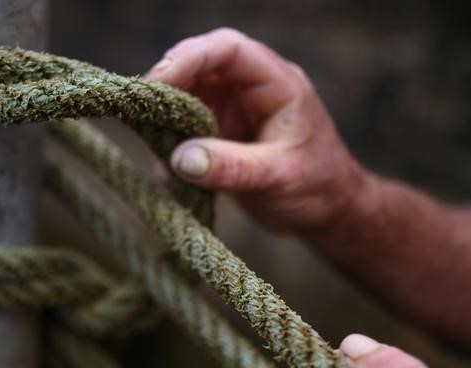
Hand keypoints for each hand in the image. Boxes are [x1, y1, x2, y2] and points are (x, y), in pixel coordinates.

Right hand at [145, 28, 371, 233]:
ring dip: (166, 121)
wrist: (328, 214)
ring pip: (187, 98)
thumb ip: (230, 167)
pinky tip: (169, 180)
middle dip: (168, 87)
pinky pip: (185, 131)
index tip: (158, 82)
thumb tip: (179, 158)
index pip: (228, 50)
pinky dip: (171, 150)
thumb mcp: (277, 177)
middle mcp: (251, 90)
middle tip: (142, 112)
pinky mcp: (220, 136)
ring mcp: (233, 112)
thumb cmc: (319, 187)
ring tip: (155, 152)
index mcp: (276, 84)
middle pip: (199, 67)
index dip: (190, 57)